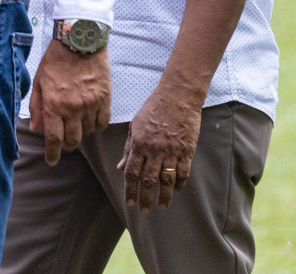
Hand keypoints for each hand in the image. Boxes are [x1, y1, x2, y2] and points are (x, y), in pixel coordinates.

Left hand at [29, 41, 110, 163]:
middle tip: (63, 141)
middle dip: (67, 145)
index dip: (52, 153)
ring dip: (81, 133)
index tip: (51, 161)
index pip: (54, 138)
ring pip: (88, 133)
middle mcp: (73, 107)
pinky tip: (89, 119)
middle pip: (73, 140)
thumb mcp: (39, 82)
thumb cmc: (55, 60)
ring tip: (75, 124)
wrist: (80, 42)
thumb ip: (37, 107)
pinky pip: (102, 123)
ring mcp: (91, 104)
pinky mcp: (105, 99)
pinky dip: (95, 126)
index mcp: (54, 104)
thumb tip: (36, 129)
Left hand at [117, 84, 201, 211]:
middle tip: (144, 211)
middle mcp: (154, 151)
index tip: (129, 202)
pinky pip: (183, 172)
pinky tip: (176, 191)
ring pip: (167, 180)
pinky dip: (180, 184)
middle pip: (148, 180)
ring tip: (162, 206)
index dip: (130, 189)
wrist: (177, 98)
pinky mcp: (187, 151)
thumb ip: (128, 148)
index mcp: (139, 144)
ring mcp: (172, 152)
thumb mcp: (134, 126)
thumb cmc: (152, 109)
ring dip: (164, 196)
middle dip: (145, 198)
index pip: (132, 172)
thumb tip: (121, 167)